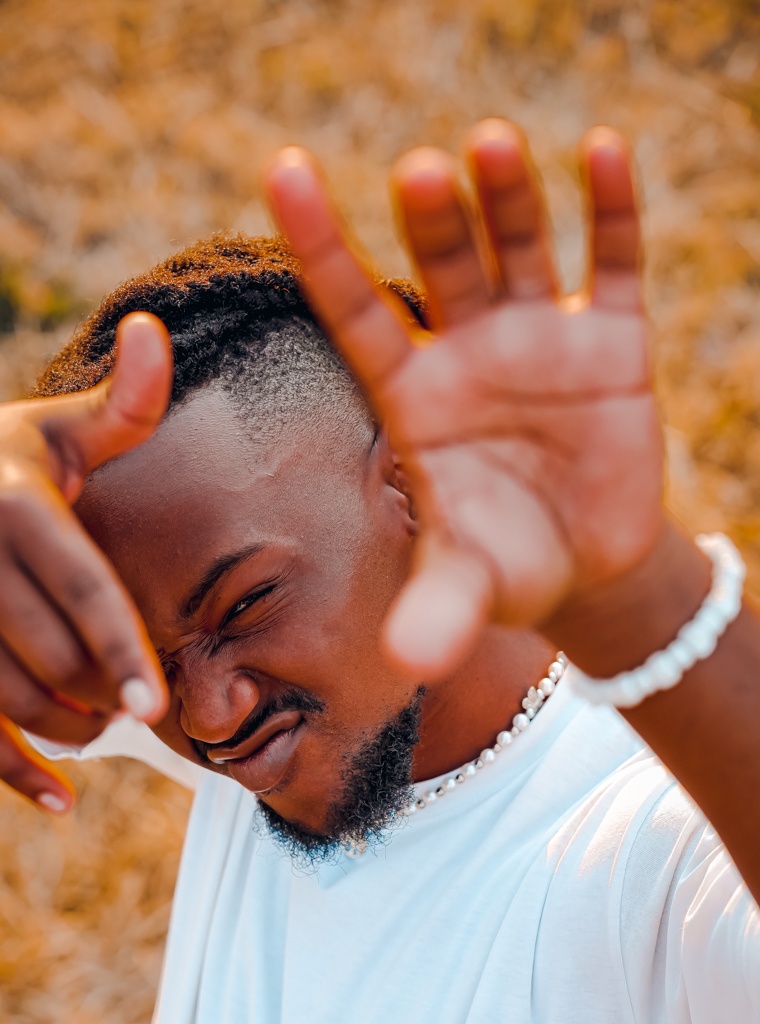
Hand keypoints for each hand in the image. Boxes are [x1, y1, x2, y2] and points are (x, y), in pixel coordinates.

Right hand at [0, 312, 170, 811]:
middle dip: (101, 692)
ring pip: (4, 694)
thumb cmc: (2, 461)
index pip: (79, 585)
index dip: (119, 647)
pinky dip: (11, 773)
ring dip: (64, 730)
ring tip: (103, 732)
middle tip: (143, 708)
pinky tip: (59, 800)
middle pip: (48, 652)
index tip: (154, 704)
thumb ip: (121, 405)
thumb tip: (154, 331)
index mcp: (16, 502)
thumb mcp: (55, 430)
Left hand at [265, 121, 664, 678]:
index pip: (354, 309)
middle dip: (432, 221)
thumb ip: (439, 609)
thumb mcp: (469, 586)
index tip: (284, 173)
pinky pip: (612, 262)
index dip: (322, 245)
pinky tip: (605, 150)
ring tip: (491, 146)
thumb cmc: (506, 567)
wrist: (588, 566)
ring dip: (507, 197)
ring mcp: (539, 335)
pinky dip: (611, 210)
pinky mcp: (612, 337)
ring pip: (518, 247)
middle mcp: (467, 349)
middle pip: (440, 265)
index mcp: (412, 394)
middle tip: (420, 174)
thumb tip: (407, 660)